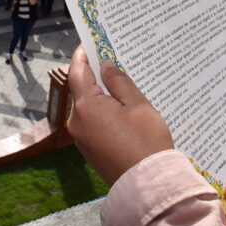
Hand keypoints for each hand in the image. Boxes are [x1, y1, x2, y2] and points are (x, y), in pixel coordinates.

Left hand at [67, 45, 172, 184]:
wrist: (148, 184)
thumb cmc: (146, 143)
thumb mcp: (138, 105)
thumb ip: (120, 82)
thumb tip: (106, 66)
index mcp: (87, 107)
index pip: (78, 72)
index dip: (83, 54)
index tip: (90, 41)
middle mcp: (77, 122)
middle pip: (82, 89)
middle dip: (95, 74)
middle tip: (112, 59)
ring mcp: (81, 138)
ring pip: (87, 106)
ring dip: (100, 94)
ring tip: (121, 84)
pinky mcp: (89, 149)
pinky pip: (91, 122)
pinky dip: (102, 111)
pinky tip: (120, 108)